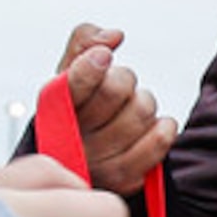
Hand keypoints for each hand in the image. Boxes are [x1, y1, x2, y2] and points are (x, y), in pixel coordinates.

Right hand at [57, 22, 174, 195]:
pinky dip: (163, 126)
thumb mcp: (69, 68)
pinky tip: (150, 127)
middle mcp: (72, 140)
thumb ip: (85, 39)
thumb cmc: (78, 107)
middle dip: (124, 80)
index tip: (105, 56)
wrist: (79, 159)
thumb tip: (115, 36)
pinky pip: (160, 139)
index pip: (72, 86)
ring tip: (128, 112)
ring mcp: (98, 163)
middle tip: (118, 88)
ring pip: (143, 110)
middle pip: (117, 89)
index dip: (91, 67)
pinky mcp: (124, 179)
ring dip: (142, 104)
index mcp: (53, 107)